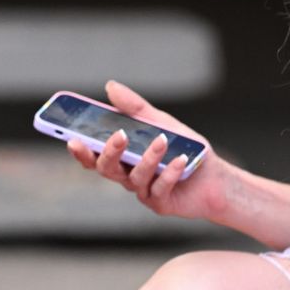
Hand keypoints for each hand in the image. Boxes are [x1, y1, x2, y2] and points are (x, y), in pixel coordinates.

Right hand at [65, 81, 224, 220]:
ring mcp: (143, 192)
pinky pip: (159, 188)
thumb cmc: (185, 149)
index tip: (72, 138)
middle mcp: (128, 176)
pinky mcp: (160, 203)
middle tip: (120, 135)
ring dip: (147, 159)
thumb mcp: (160, 122)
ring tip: (161, 141)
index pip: (94, 156)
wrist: (217, 177)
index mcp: (122, 157)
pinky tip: (181, 160)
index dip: (80, 151)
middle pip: (107, 169)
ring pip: (134, 178)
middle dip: (109, 152)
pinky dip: (170, 173)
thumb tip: (110, 86)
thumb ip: (134, 107)